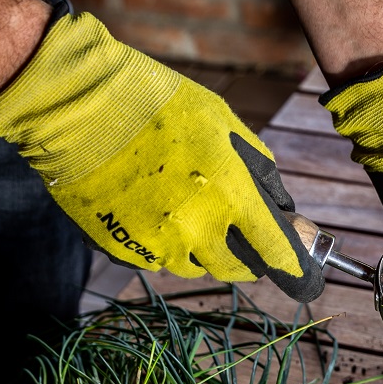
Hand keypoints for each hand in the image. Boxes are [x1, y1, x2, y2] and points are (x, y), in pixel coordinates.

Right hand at [0, 14, 323, 301]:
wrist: (79, 109)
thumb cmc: (157, 105)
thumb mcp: (222, 122)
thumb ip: (258, 167)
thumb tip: (281, 204)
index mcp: (229, 193)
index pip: (274, 249)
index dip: (293, 269)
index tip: (304, 278)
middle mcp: (197, 228)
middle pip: (235, 269)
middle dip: (245, 260)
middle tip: (242, 242)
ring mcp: (157, 243)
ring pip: (193, 266)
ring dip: (199, 250)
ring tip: (183, 211)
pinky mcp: (124, 250)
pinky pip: (155, 260)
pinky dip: (160, 245)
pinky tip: (148, 211)